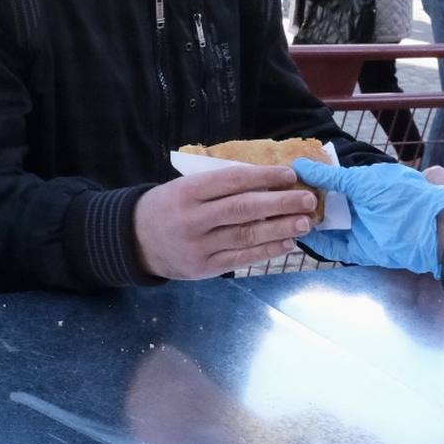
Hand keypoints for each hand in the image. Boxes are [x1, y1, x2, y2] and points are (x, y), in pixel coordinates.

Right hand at [133, 166, 316, 279]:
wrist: (135, 240)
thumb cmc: (167, 207)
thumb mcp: (183, 187)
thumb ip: (217, 185)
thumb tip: (266, 183)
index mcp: (186, 192)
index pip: (231, 181)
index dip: (263, 177)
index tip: (290, 175)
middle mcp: (192, 219)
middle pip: (244, 208)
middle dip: (280, 203)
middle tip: (308, 199)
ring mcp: (198, 246)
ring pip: (247, 235)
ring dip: (280, 228)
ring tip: (305, 222)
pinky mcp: (205, 268)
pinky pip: (242, 258)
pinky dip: (267, 251)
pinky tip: (287, 243)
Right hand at [292, 159, 443, 277]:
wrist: (435, 230)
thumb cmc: (404, 198)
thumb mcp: (365, 181)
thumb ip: (332, 176)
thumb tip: (301, 164)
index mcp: (364, 184)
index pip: (330, 181)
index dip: (310, 179)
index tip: (286, 177)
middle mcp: (360, 206)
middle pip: (326, 205)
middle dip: (303, 202)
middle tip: (277, 198)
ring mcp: (359, 229)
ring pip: (326, 227)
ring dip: (307, 222)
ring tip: (280, 216)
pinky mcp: (360, 251)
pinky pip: (334, 248)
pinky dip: (317, 244)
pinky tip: (298, 236)